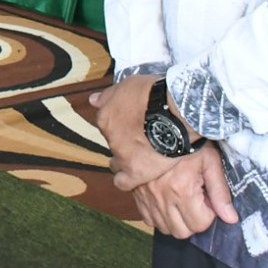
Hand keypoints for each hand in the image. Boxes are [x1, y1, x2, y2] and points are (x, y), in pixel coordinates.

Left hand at [90, 74, 176, 190]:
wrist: (174, 112)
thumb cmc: (155, 94)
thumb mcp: (129, 85)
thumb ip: (109, 94)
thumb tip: (93, 100)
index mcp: (106, 117)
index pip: (107, 123)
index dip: (119, 123)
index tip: (130, 123)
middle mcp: (110, 138)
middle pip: (114, 142)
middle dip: (124, 141)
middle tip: (140, 138)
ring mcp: (122, 156)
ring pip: (116, 162)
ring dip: (124, 160)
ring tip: (139, 158)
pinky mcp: (136, 172)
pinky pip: (124, 182)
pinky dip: (127, 180)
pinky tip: (135, 178)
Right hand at [125, 146, 237, 238]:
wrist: (158, 127)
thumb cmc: (188, 142)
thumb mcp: (210, 162)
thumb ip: (221, 192)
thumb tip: (231, 218)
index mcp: (182, 189)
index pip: (200, 224)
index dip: (208, 214)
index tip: (207, 198)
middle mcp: (162, 197)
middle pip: (181, 232)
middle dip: (193, 222)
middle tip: (196, 202)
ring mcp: (147, 198)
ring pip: (164, 228)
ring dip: (176, 221)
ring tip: (182, 202)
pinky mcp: (137, 196)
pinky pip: (148, 220)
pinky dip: (159, 217)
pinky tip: (167, 202)